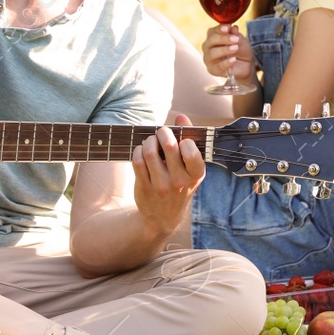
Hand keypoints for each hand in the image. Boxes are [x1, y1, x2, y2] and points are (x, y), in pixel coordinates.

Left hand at [130, 112, 206, 238]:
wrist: (164, 217)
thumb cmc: (180, 185)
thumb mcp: (191, 169)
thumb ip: (189, 140)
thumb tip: (181, 116)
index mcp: (195, 175)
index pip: (191, 152)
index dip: (184, 140)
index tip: (181, 140)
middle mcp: (179, 182)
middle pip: (169, 146)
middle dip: (163, 132)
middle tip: (162, 132)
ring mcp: (161, 186)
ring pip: (150, 151)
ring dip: (149, 140)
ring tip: (150, 141)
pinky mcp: (144, 187)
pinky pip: (137, 160)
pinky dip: (138, 150)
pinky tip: (142, 151)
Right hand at [201, 23, 255, 81]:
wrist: (246, 64)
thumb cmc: (240, 49)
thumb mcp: (240, 40)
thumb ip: (236, 34)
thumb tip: (233, 27)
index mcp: (213, 37)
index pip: (212, 31)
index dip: (219, 29)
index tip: (228, 27)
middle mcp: (208, 47)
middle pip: (210, 41)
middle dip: (223, 39)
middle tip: (235, 39)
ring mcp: (209, 59)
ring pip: (211, 54)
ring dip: (224, 50)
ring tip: (235, 48)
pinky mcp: (212, 70)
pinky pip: (217, 67)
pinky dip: (226, 63)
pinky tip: (233, 59)